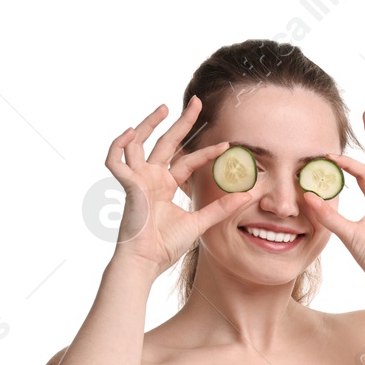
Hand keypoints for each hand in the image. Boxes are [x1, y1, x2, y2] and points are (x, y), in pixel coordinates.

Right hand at [106, 96, 255, 275]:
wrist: (147, 262)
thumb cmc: (166, 245)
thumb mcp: (201, 222)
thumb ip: (222, 208)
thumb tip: (250, 195)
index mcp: (166, 185)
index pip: (189, 161)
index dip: (207, 151)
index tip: (228, 144)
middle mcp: (151, 178)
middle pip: (165, 142)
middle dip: (180, 122)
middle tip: (197, 103)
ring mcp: (137, 180)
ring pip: (138, 144)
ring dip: (147, 124)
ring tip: (163, 108)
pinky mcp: (127, 186)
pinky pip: (115, 161)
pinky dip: (118, 146)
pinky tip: (129, 133)